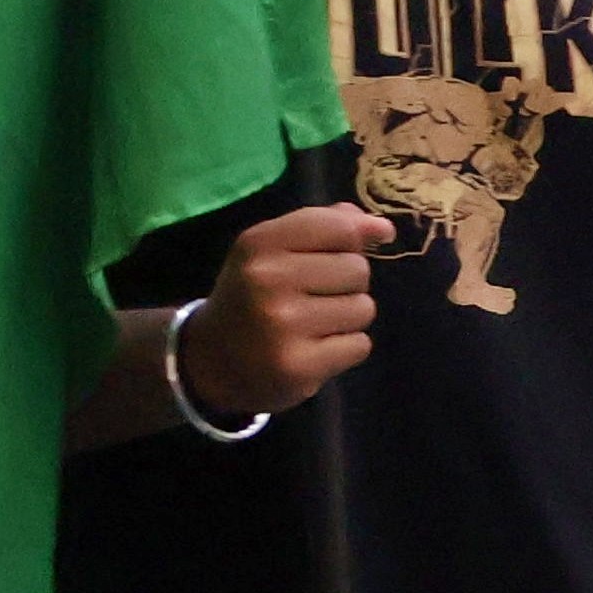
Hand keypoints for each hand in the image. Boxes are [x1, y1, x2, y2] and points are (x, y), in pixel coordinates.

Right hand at [179, 203, 388, 420]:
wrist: (210, 362)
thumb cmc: (253, 296)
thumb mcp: (274, 251)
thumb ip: (327, 227)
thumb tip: (382, 227)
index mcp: (259, 244)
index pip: (341, 228)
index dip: (353, 241)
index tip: (341, 253)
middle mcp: (267, 280)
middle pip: (358, 270)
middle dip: (346, 285)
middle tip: (310, 299)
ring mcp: (282, 325)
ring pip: (363, 309)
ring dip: (347, 319)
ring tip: (311, 325)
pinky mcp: (298, 366)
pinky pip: (359, 345)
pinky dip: (344, 349)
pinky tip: (313, 349)